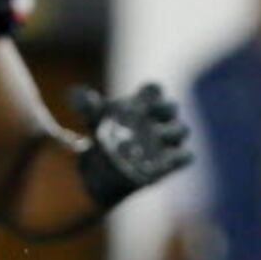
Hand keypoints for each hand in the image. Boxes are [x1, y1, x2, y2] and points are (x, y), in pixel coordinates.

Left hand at [74, 83, 189, 210]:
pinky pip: (185, 156)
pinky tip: (160, 161)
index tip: (138, 99)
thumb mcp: (94, 119)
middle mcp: (162, 118)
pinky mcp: (173, 160)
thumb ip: (87, 105)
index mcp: (145, 102)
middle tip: (146, 116)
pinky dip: (176, 158)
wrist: (107, 169)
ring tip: (153, 137)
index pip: (153, 90)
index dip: (149, 93)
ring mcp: (170, 139)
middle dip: (162, 110)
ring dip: (168, 133)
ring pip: (181, 130)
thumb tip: (74, 93)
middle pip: (172, 107)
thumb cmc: (106, 134)